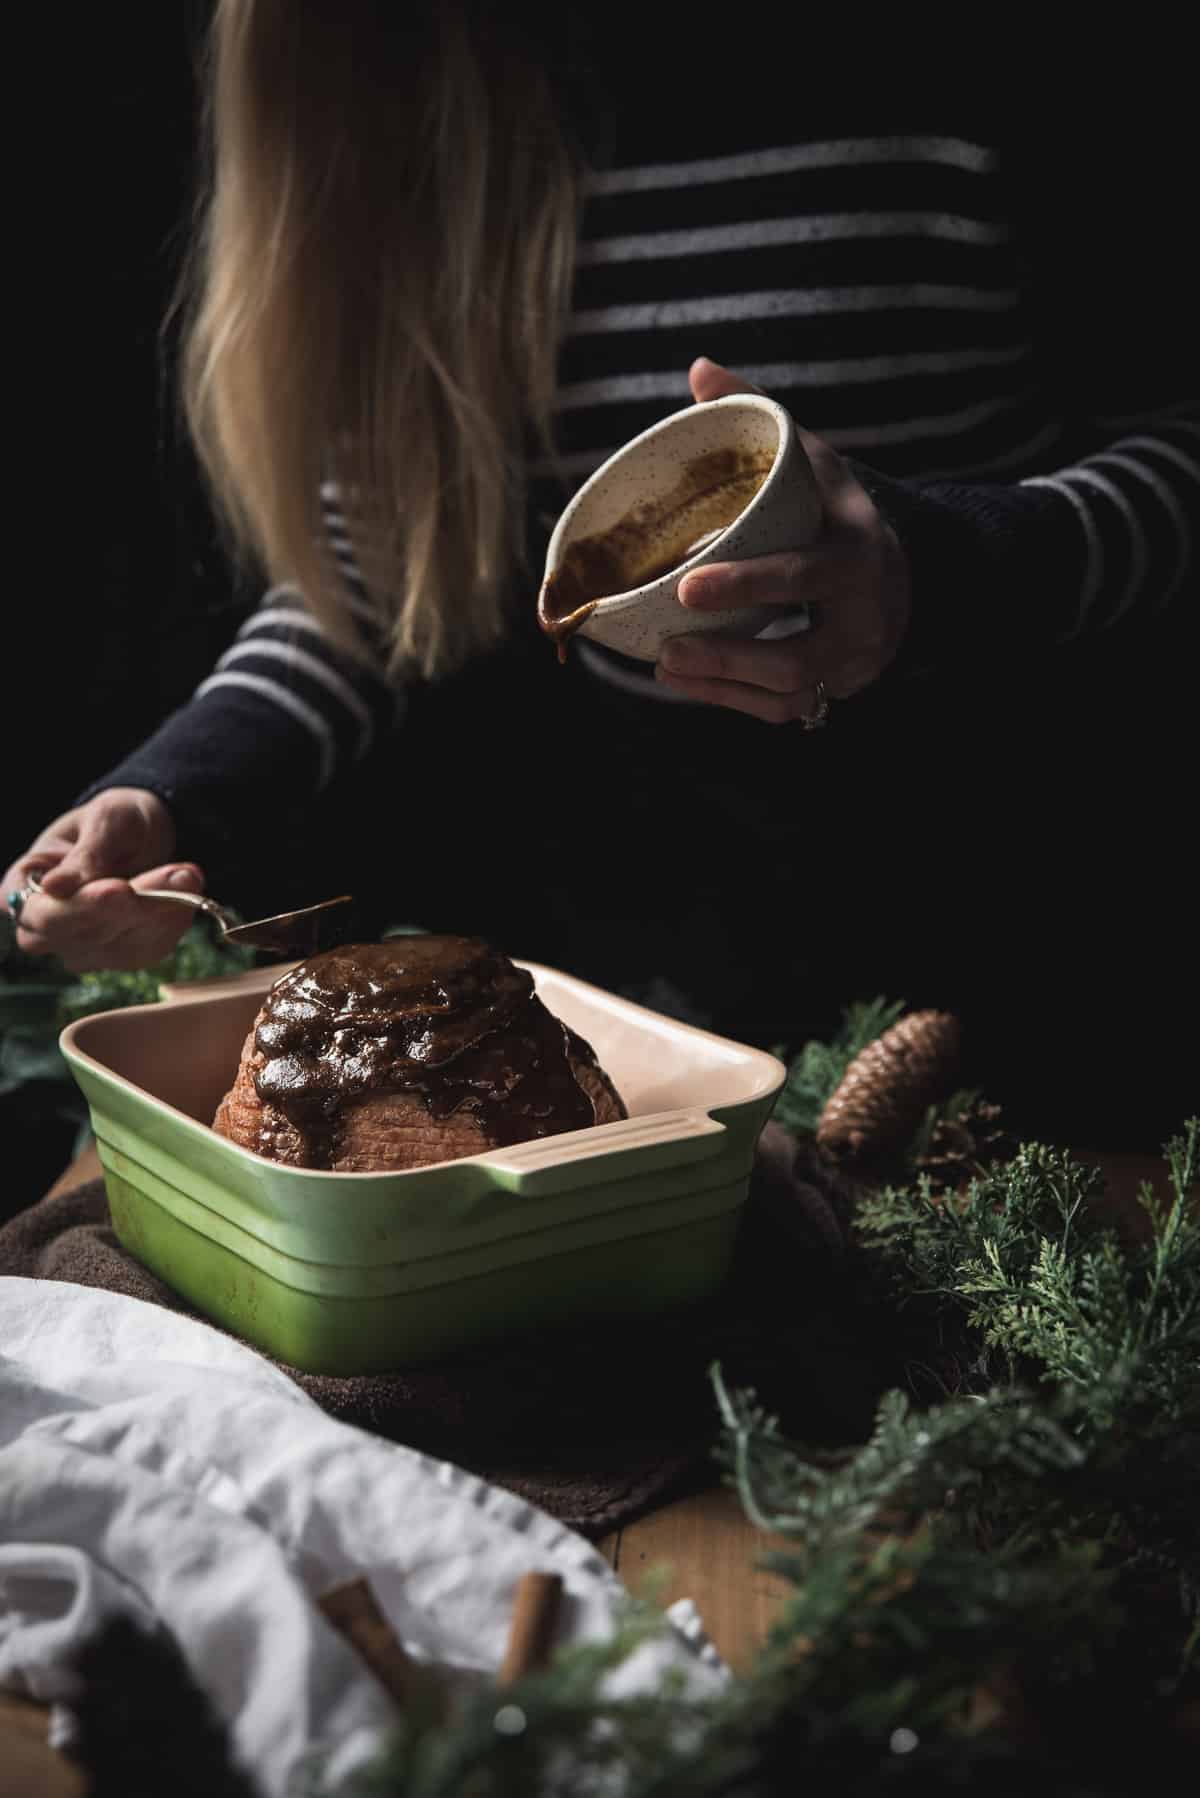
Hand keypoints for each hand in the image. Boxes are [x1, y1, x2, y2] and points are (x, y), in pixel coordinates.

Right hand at [4, 788, 204, 970]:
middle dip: (134, 907)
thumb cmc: (113, 820)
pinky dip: (174, 920)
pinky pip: (151, 948)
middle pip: (82, 936)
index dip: (78, 908)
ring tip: (188, 873)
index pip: (38, 914)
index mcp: (22, 887)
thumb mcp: (103, 820)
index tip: (120, 889)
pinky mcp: (122, 956)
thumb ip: (86, 854)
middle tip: (179, 875)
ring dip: (163, 910)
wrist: (145, 833)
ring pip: (123, 944)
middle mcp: (46, 928)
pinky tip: (186, 891)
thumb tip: (54, 887)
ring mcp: (83, 948)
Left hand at [654, 357, 910, 723]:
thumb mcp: (813, 463)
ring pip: (787, 689)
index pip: (805, 574)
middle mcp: (862, 615)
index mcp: (856, 553)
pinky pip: (782, 709)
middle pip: (797, 653)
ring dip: (721, 683)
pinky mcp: (835, 688)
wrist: (902, 576)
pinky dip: (730, 699)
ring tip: (665, 664)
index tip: (687, 585)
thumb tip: (699, 370)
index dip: (748, 584)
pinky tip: (683, 681)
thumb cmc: (835, 513)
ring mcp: (851, 660)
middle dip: (729, 655)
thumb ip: (761, 418)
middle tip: (667, 644)